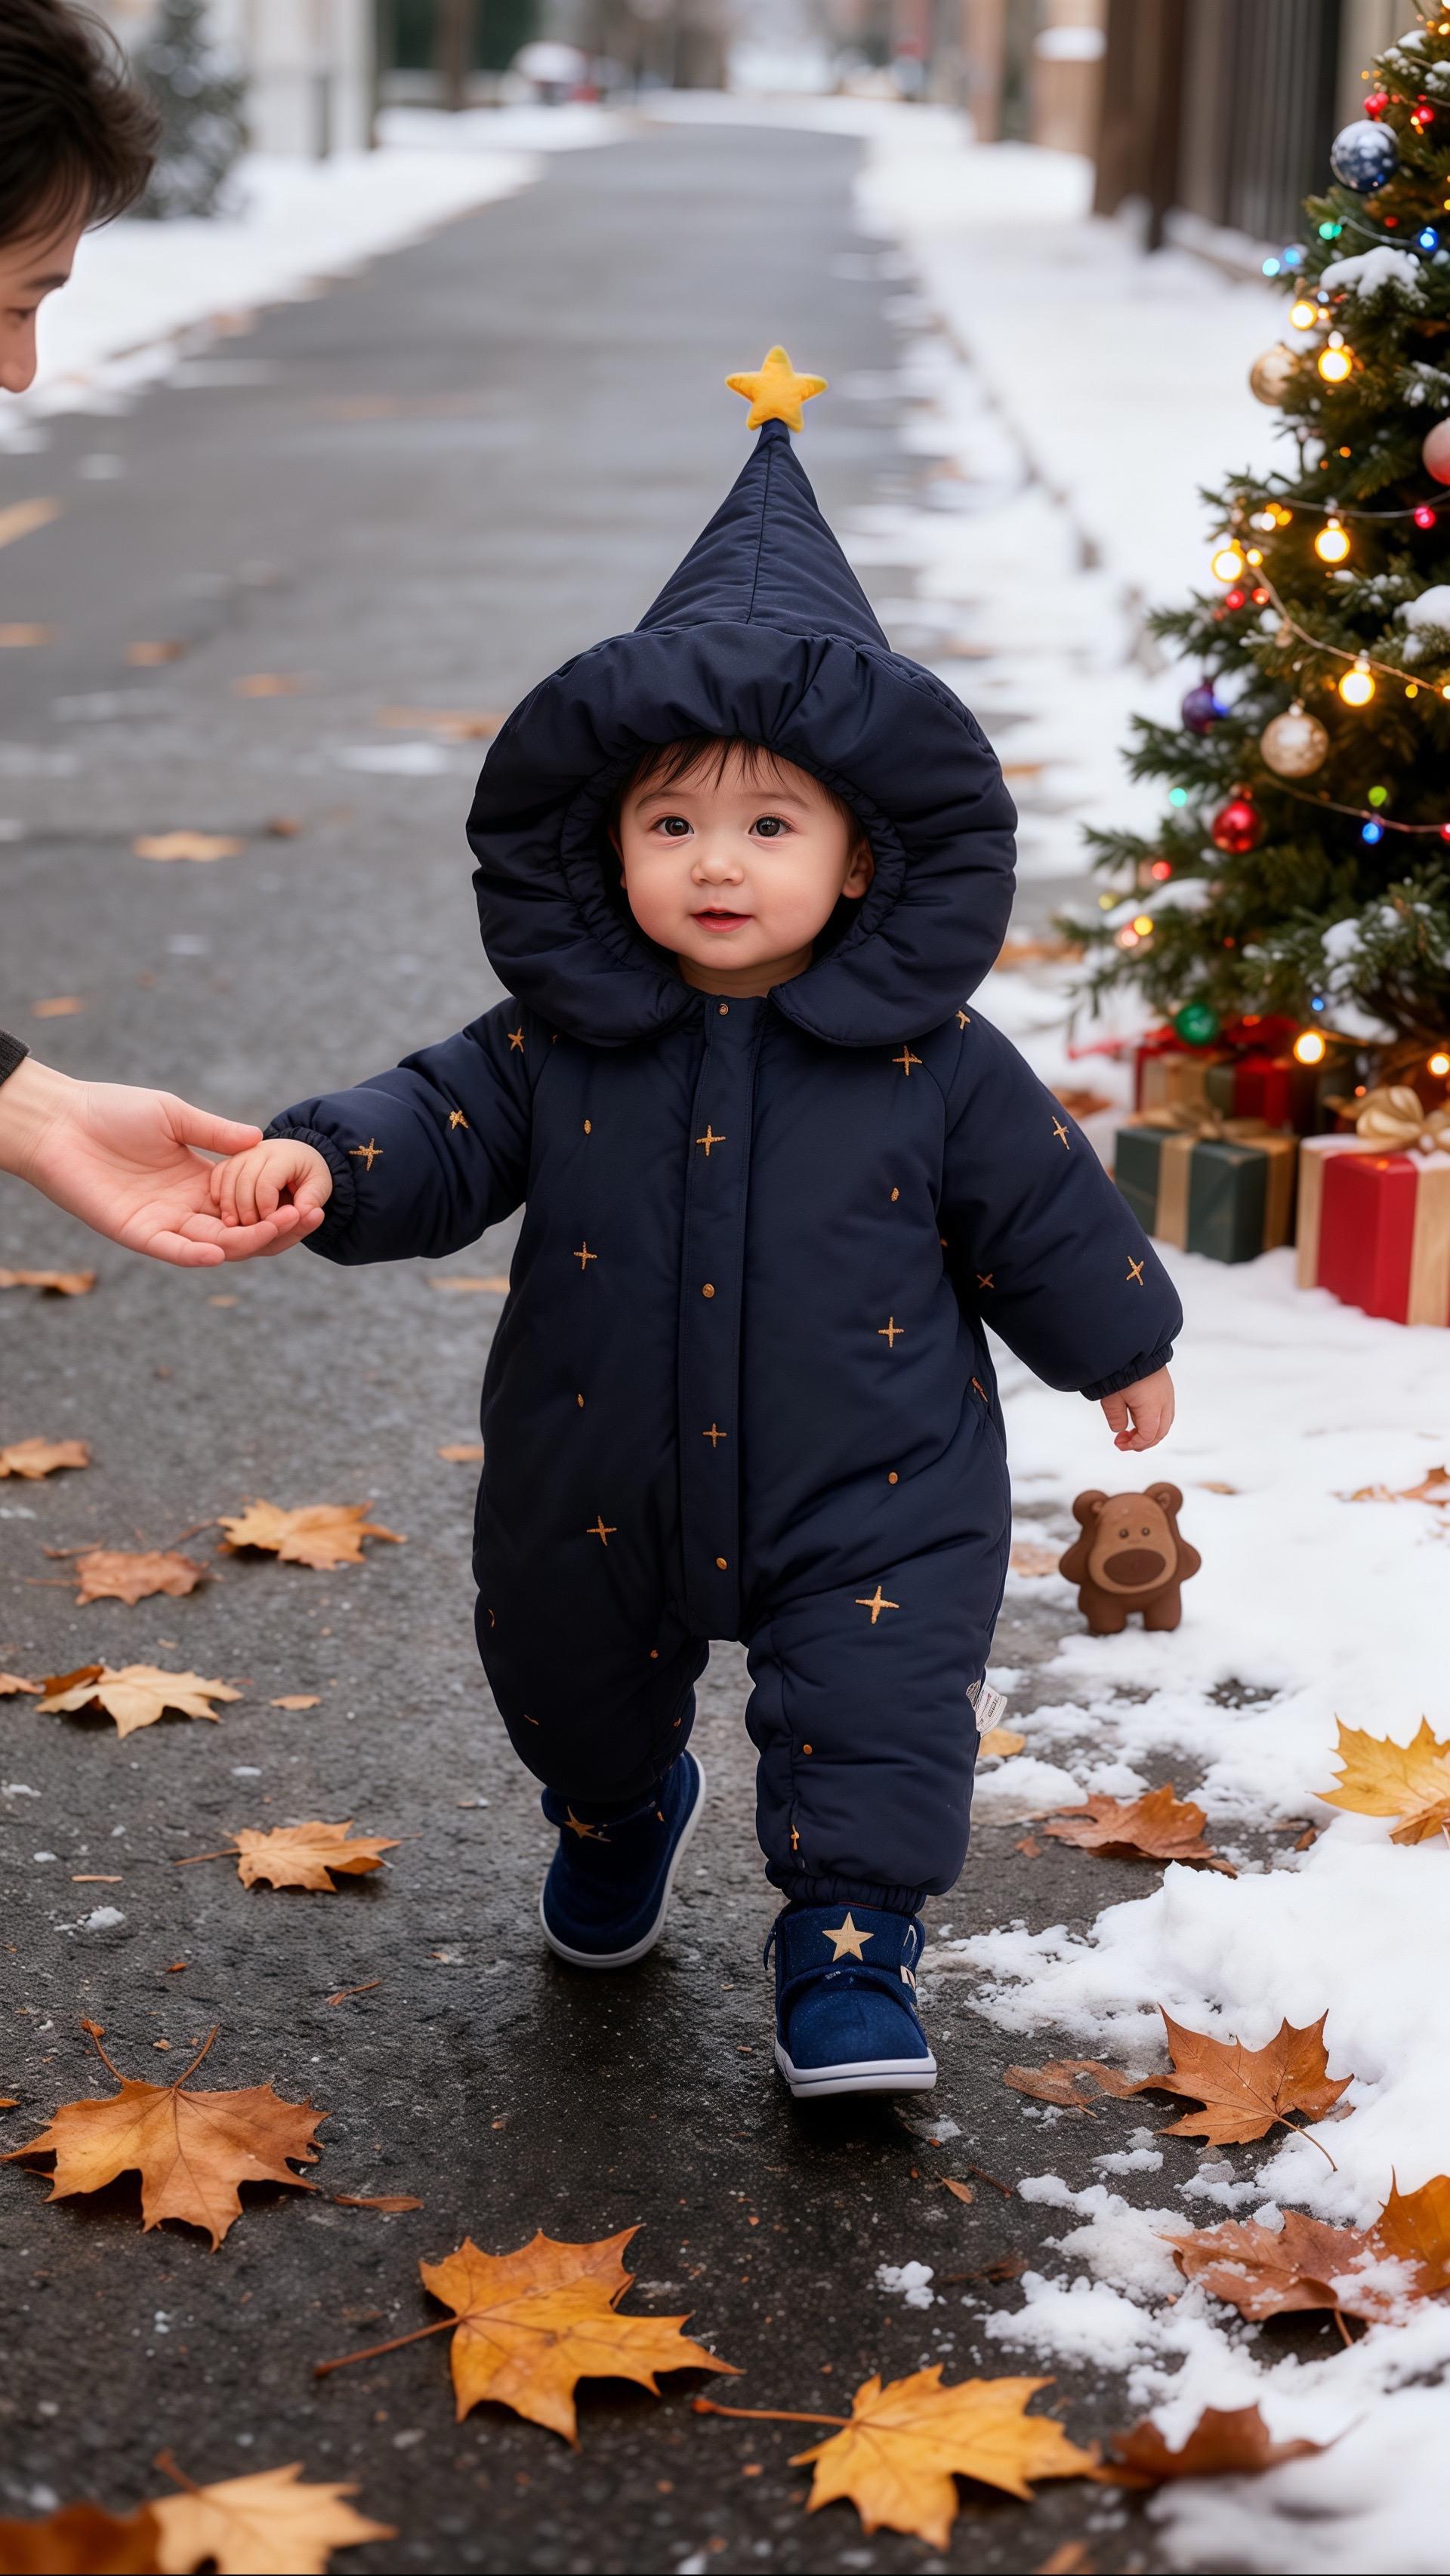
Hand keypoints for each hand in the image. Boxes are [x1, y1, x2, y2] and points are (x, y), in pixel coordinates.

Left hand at [0, 1058, 315, 1268]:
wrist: (61, 1121)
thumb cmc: (112, 1111)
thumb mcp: (175, 1116)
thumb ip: (216, 1133)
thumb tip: (261, 1140)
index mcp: (198, 1181)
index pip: (247, 1206)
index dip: (277, 1207)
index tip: (309, 1201)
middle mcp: (184, 1207)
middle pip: (239, 1231)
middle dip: (275, 1228)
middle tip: (308, 1217)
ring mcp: (161, 1222)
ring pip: (213, 1244)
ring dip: (245, 1241)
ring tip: (276, 1228)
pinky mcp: (135, 1232)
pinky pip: (170, 1250)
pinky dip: (194, 1255)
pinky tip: (217, 1252)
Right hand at [210, 1137, 331, 1246]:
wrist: (298, 1157)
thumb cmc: (309, 1174)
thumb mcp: (320, 1186)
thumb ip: (312, 1200)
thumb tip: (303, 1214)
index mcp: (284, 1156)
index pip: (267, 1183)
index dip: (266, 1208)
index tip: (270, 1225)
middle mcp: (260, 1150)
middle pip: (244, 1181)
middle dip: (245, 1209)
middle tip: (250, 1229)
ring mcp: (243, 1154)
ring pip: (228, 1177)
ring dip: (228, 1204)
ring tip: (234, 1224)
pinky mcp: (231, 1160)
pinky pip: (218, 1174)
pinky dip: (218, 1192)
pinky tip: (223, 1210)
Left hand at [1100, 1365, 1174, 1452]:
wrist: (1135, 1344)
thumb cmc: (1123, 1367)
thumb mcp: (1112, 1397)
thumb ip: (1115, 1416)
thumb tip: (1119, 1428)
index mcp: (1153, 1408)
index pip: (1148, 1436)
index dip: (1134, 1444)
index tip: (1120, 1443)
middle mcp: (1165, 1402)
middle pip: (1160, 1432)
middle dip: (1143, 1441)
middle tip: (1126, 1441)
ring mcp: (1168, 1394)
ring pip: (1165, 1422)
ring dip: (1150, 1431)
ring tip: (1133, 1430)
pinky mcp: (1166, 1386)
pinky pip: (1165, 1411)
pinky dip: (1155, 1419)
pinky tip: (1140, 1415)